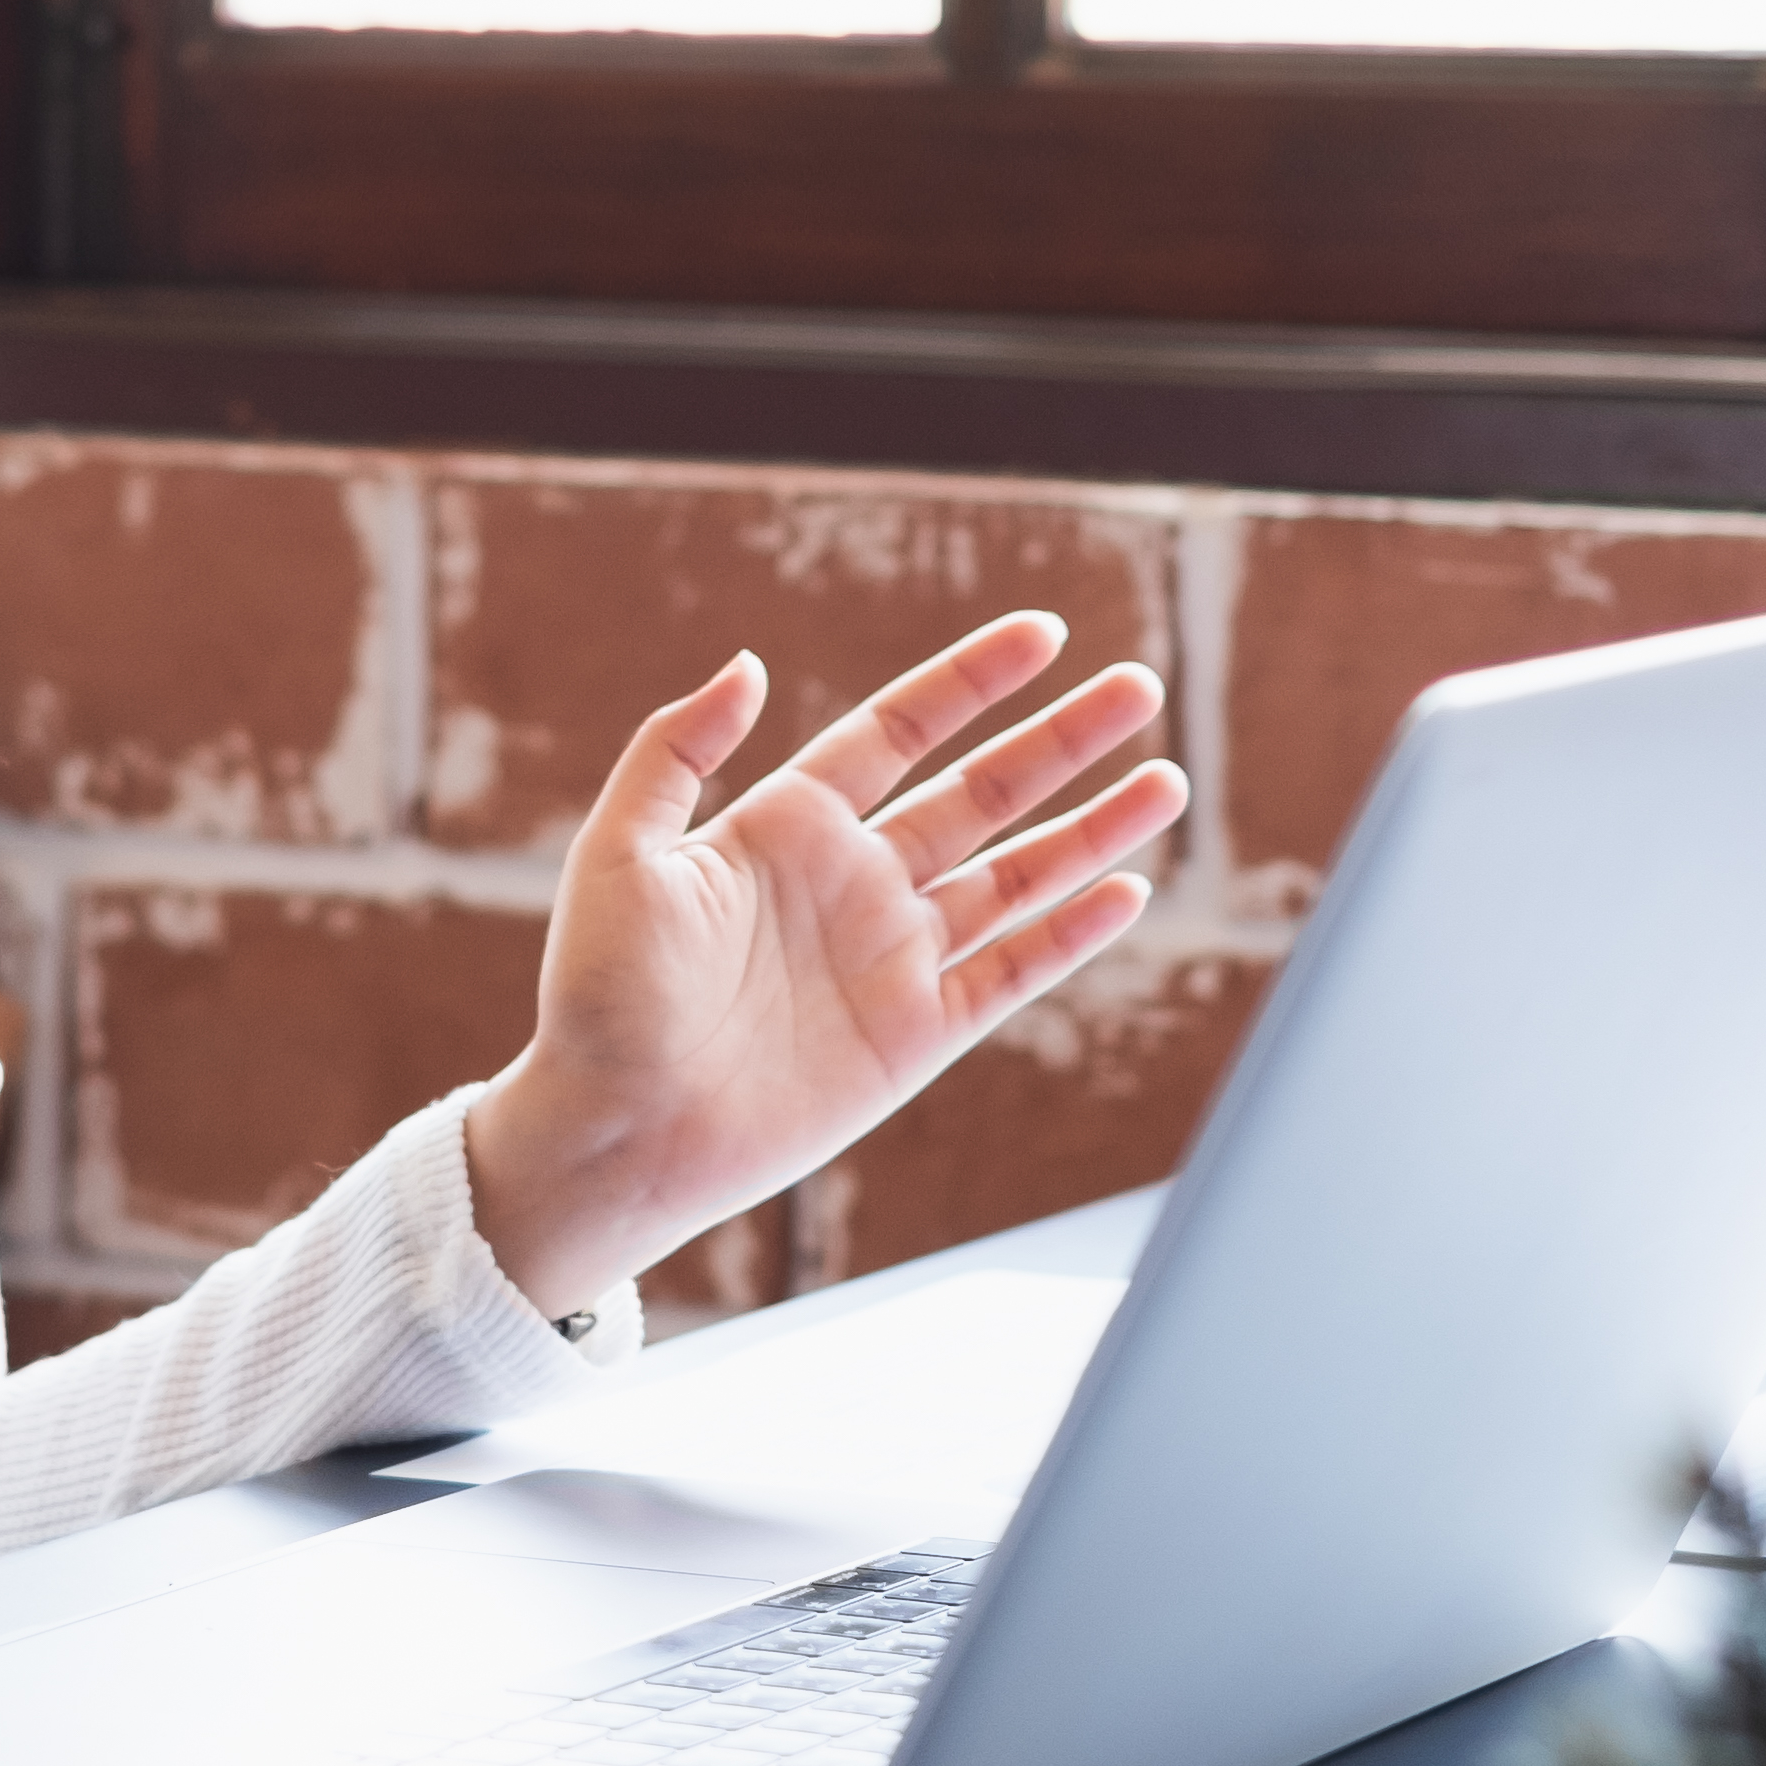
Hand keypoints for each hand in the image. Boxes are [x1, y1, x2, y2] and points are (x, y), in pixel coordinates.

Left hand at [466, 615, 1187, 1317]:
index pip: (902, 729)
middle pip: (984, 792)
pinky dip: (1070, 933)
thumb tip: (747, 663)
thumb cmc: (598, 995)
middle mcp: (853, 881)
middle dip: (1063, 741)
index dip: (974, 681)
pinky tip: (1127, 888)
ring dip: (1092, 830)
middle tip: (1140, 686)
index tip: (1046, 633)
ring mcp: (892, 957)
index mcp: (787, 825)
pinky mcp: (915, 1036)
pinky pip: (1011, 971)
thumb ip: (677, 750)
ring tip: (1167, 780)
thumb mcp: (620, 851)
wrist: (612, 1131)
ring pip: (1017, 876)